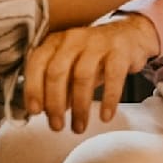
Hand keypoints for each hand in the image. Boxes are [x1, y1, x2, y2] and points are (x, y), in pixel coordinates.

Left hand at [22, 13, 159, 133]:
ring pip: (83, 76)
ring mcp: (97, 43)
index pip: (37, 63)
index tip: (35, 111)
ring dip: (80, 106)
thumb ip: (57, 86)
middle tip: (57, 126)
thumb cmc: (95, 55)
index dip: (33, 89)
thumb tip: (44, 111)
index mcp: (56, 42)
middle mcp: (74, 39)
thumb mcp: (72, 66)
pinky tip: (105, 116)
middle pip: (57, 71)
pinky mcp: (119, 51)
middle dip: (54, 103)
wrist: (129, 36)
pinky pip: (113, 77)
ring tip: (80, 126)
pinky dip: (108, 99)